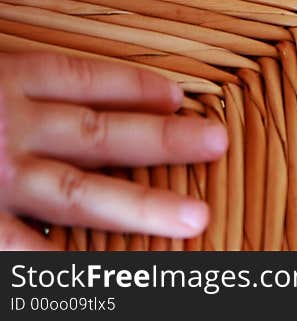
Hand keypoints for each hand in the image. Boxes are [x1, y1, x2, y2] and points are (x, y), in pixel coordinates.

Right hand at [0, 52, 227, 249]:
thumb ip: (12, 88)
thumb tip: (57, 103)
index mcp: (4, 82)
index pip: (79, 79)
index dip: (132, 87)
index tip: (176, 96)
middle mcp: (8, 126)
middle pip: (98, 132)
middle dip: (163, 140)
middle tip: (219, 142)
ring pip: (77, 192)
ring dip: (141, 207)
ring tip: (196, 219)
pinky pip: (22, 245)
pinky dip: (65, 260)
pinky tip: (117, 273)